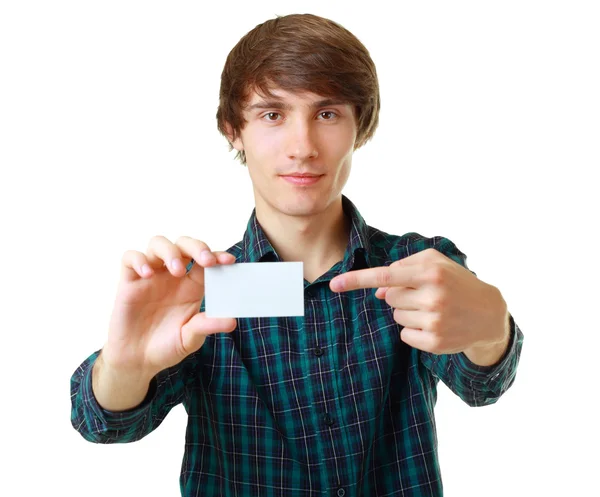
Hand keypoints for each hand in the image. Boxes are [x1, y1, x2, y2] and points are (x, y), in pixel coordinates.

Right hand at [102, 236, 236, 378]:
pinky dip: (139, 260)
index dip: (218, 256)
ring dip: (170, 251)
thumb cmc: (166, 347)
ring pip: (158, 244)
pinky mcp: (129, 282)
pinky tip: (147, 275)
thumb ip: (207, 326)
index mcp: (192, 286)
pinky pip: (130, 258)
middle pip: (184, 245)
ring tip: (177, 270)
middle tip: (206, 261)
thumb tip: (232, 321)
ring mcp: (151, 277)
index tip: (229, 261)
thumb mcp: (190, 339)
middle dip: (197, 247)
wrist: (137, 361)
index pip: (206, 261)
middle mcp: (172, 276)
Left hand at [329, 248, 508, 354]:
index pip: (385, 276)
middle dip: (401, 296)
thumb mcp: (434, 263)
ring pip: (396, 316)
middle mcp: (432, 296)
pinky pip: (404, 335)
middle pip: (389, 298)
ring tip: (433, 309)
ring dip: (408, 312)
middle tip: (426, 295)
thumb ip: (403, 268)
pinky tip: (434, 325)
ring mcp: (434, 321)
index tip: (333, 285)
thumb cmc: (456, 281)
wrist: (489, 313)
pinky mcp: (435, 343)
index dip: (356, 280)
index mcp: (430, 272)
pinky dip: (413, 330)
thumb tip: (377, 292)